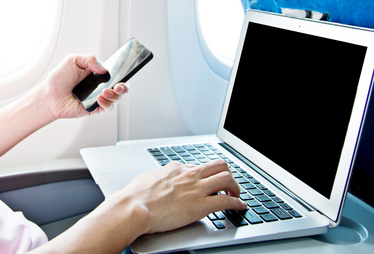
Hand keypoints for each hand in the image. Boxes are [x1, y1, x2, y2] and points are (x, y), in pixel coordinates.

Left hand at [40, 54, 128, 120]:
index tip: (126, 70)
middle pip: (121, 86)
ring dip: (115, 95)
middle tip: (120, 85)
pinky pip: (108, 108)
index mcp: (97, 73)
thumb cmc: (59, 78)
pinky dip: (107, 103)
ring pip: (117, 98)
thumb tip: (104, 68)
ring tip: (105, 92)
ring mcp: (98, 97)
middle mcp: (100, 85)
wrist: (49, 95)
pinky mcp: (95, 109)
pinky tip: (100, 98)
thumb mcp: (73, 60)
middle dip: (125, 86)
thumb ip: (89, 59)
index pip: (115, 72)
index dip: (123, 71)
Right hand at [120, 160, 246, 234]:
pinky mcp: (200, 206)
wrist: (134, 208)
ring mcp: (196, 189)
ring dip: (236, 187)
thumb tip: (156, 178)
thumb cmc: (135, 196)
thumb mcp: (146, 178)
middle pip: (219, 165)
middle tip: (229, 186)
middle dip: (227, 175)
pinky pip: (226, 201)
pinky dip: (237, 203)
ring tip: (236, 195)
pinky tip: (240, 207)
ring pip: (227, 178)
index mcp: (176, 169)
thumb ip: (157, 177)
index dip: (206, 176)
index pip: (199, 167)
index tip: (208, 182)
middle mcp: (189, 175)